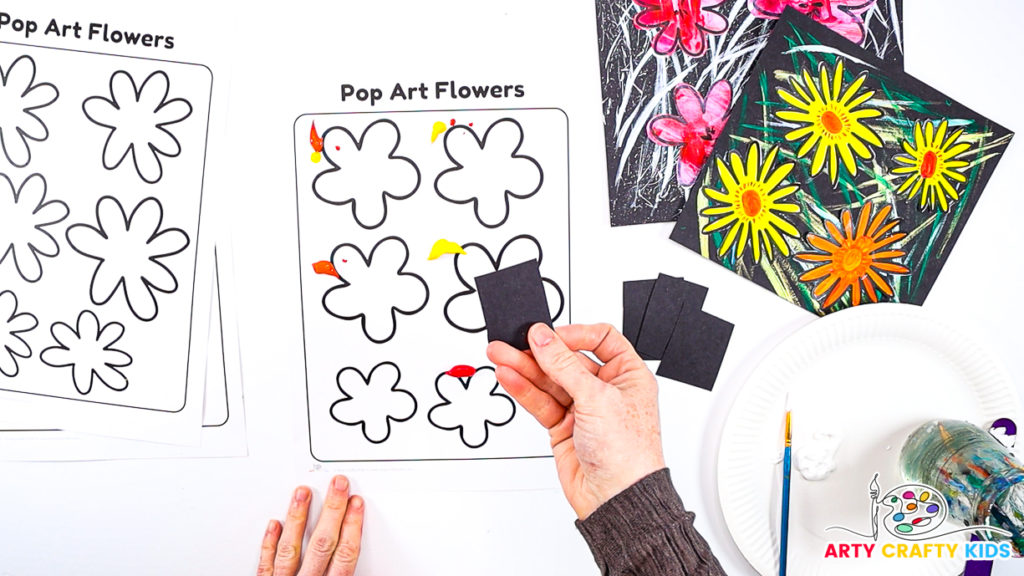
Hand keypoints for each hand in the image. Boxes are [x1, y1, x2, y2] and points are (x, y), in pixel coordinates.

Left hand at [257, 476, 364, 575]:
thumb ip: (344, 573)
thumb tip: (366, 568)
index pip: (344, 554)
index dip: (352, 526)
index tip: (355, 504)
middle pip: (322, 543)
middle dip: (332, 511)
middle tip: (337, 486)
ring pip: (291, 548)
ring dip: (298, 517)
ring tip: (302, 493)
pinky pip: (267, 564)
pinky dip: (270, 543)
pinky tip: (274, 524)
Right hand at [486, 323, 664, 519]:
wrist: (616, 499)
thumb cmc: (629, 455)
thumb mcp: (597, 398)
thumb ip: (564, 365)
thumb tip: (543, 338)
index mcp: (628, 375)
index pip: (601, 339)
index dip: (574, 334)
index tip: (549, 334)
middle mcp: (606, 389)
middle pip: (567, 360)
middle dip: (538, 352)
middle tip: (512, 343)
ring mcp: (583, 408)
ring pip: (549, 381)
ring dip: (524, 369)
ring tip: (501, 356)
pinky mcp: (564, 426)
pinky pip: (541, 402)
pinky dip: (524, 390)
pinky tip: (510, 377)